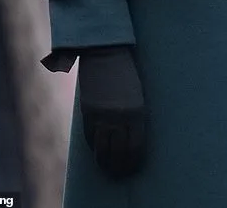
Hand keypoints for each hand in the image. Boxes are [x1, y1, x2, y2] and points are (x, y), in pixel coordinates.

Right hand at [78, 45, 145, 178]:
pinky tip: (97, 153)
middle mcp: (120, 117)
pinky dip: (93, 148)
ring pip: (102, 150)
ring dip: (104, 162)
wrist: (106, 53)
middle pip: (119, 152)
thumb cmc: (126, 73)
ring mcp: (102, 115)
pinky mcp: (88, 112)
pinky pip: (90, 138)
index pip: (136, 147)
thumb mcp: (136, 94)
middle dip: (120, 166)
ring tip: (107, 168)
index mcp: (138, 112)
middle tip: (120, 172)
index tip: (133, 168)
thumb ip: (134, 117)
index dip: (133, 161)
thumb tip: (130, 141)